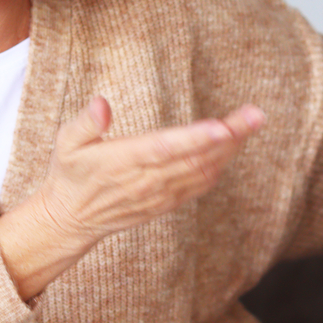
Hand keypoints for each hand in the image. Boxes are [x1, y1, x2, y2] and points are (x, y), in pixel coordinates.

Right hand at [0, 96, 264, 296]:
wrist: (70, 219)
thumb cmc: (69, 173)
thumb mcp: (66, 143)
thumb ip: (85, 123)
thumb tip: (101, 103)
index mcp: (122, 162)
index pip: (164, 149)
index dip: (195, 139)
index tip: (222, 127)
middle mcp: (145, 181)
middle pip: (194, 158)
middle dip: (229, 136)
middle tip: (256, 114)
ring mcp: (159, 195)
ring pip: (203, 171)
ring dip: (230, 149)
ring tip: (252, 122)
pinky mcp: (166, 203)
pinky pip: (199, 185)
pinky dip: (219, 165)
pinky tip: (233, 146)